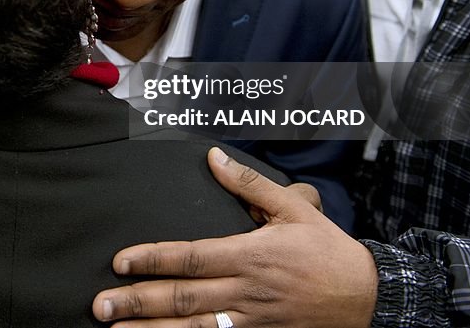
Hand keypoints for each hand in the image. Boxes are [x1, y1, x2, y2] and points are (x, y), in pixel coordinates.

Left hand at [92, 147, 377, 327]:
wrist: (369, 298)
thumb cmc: (327, 250)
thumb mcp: (294, 208)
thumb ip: (249, 184)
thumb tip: (213, 158)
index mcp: (249, 255)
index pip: (190, 258)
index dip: (152, 260)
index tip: (119, 262)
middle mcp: (245, 291)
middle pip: (182, 299)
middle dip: (138, 302)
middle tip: (99, 306)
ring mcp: (252, 320)